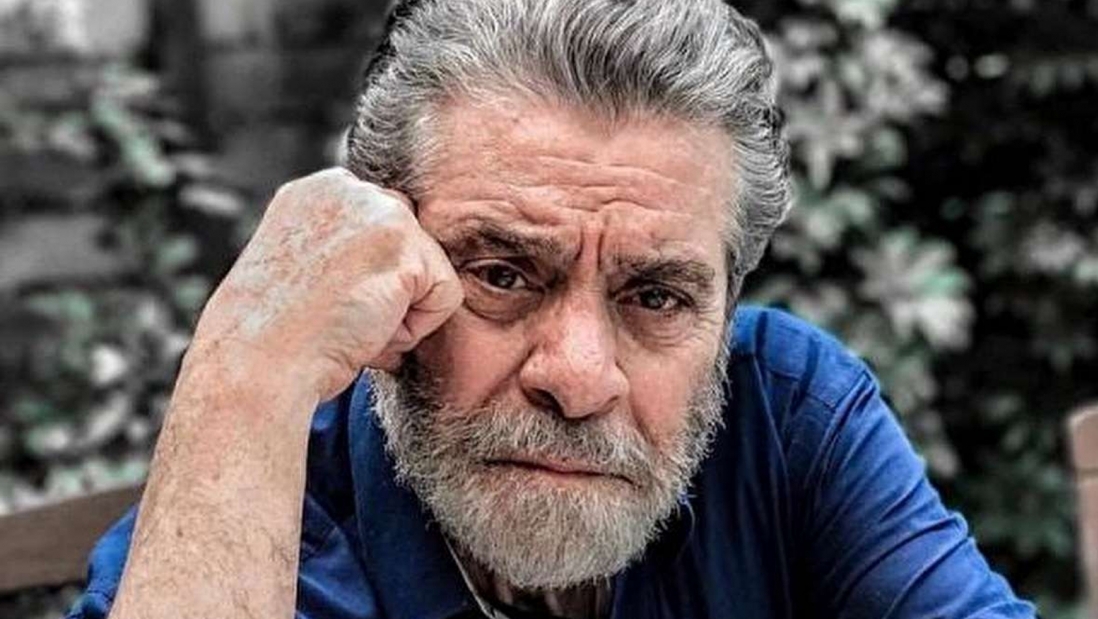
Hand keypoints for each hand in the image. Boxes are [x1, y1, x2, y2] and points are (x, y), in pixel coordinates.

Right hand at [188, 167, 462, 401]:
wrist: (257, 364)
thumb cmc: (273, 338)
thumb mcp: (303, 271)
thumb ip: (345, 251)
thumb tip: (391, 271)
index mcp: (318, 191)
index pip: (383, 230)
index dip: (366, 281)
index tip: (327, 305)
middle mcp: (349, 188)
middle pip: (412, 246)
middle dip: (388, 292)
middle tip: (339, 319)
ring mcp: (379, 210)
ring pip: (430, 272)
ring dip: (400, 314)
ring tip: (350, 326)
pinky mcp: (406, 245)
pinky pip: (446, 296)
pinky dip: (416, 330)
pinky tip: (369, 332)